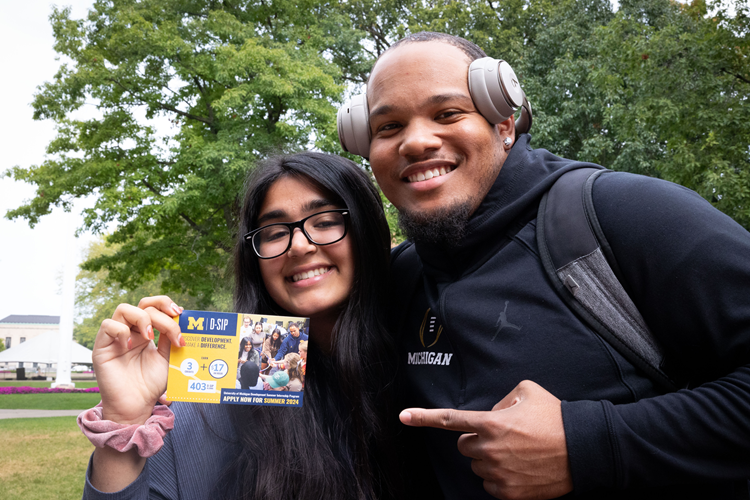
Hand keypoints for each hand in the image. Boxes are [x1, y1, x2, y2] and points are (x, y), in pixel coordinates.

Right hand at [93, 296, 184, 425]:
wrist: (137, 406)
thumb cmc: (151, 385)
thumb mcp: (168, 358)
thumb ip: (170, 339)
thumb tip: (179, 318)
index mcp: (146, 332)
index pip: (153, 306)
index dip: (166, 304)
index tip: (180, 313)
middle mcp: (131, 331)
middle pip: (143, 304)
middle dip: (161, 311)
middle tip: (173, 324)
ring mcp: (116, 338)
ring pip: (123, 309)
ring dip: (142, 318)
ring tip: (150, 337)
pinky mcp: (102, 347)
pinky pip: (107, 325)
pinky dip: (121, 331)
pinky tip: (130, 345)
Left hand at [400, 380, 571, 499]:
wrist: (583, 450)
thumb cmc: (555, 418)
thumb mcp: (527, 392)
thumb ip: (500, 400)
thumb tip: (490, 414)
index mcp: (490, 423)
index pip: (449, 419)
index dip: (424, 417)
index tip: (404, 416)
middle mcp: (489, 449)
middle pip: (464, 445)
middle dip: (477, 440)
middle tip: (502, 436)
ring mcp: (497, 473)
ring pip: (477, 465)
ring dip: (489, 459)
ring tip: (517, 452)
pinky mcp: (508, 493)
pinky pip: (489, 485)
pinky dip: (499, 477)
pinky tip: (520, 468)